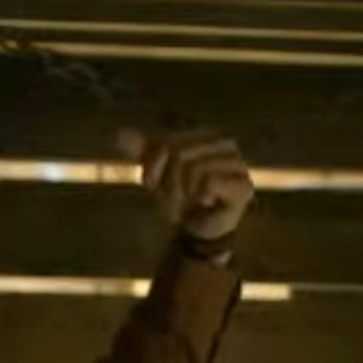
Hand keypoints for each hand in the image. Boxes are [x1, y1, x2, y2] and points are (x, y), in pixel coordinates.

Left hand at [118, 126, 253, 241]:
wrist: (201, 228)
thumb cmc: (182, 197)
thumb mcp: (157, 174)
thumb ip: (144, 152)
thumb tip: (119, 134)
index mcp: (204, 134)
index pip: (164, 144)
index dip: (154, 168)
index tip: (161, 185)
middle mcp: (224, 143)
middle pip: (179, 155)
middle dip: (170, 183)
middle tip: (178, 198)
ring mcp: (237, 163)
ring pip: (194, 169)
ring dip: (184, 193)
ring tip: (193, 201)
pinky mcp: (243, 185)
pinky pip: (209, 183)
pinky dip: (201, 197)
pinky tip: (207, 202)